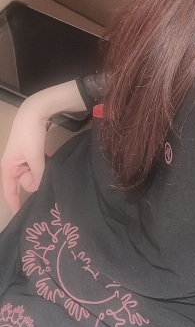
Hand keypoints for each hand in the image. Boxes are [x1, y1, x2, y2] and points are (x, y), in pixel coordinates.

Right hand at [0, 100, 51, 214]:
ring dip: (44, 173)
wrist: (35, 111)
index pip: (10, 191)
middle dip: (38, 182)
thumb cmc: (29, 135)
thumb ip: (38, 175)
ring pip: (36, 174)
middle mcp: (15, 165)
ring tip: (52, 171)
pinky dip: (46, 165)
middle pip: (27, 182)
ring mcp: (25, 158)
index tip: (23, 216)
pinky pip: (40, 165)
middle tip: (49, 180)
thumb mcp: (34, 157)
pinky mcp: (34, 152)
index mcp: (9, 167)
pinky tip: (54, 162)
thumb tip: (41, 189)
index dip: (16, 204)